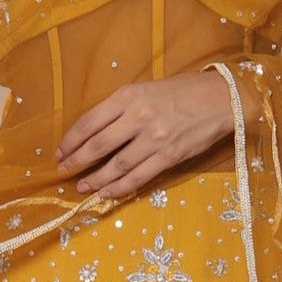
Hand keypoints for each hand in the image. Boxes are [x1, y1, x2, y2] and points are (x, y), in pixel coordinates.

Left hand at [58, 71, 236, 201]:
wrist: (221, 99)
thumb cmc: (182, 91)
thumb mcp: (146, 89)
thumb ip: (122, 107)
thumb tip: (95, 131)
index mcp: (129, 95)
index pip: (89, 121)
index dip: (70, 139)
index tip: (60, 151)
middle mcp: (139, 116)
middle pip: (98, 145)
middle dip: (76, 161)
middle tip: (63, 171)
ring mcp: (154, 138)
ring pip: (116, 165)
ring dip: (96, 179)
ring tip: (83, 186)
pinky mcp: (169, 155)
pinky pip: (139, 176)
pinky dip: (120, 187)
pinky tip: (107, 193)